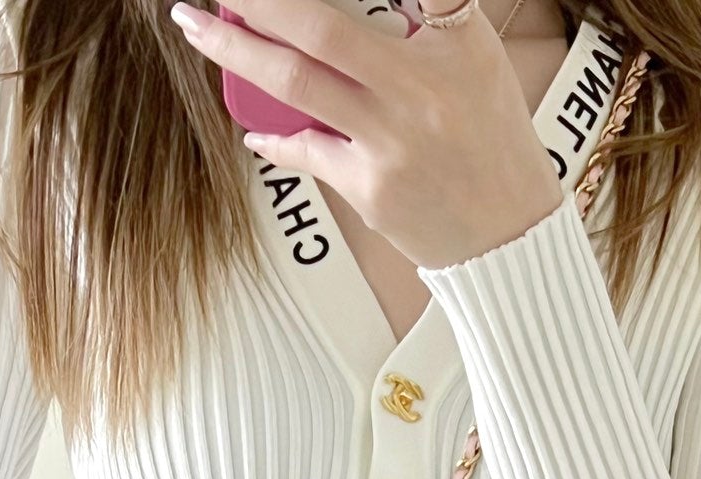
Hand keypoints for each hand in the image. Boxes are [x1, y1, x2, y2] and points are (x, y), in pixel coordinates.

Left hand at [167, 0, 563, 268]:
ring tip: (196, 27)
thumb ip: (428, 20)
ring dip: (235, 51)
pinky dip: (274, 137)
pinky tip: (251, 125)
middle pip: (321, 28)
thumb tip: (365, 8)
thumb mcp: (476, 61)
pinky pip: (306, 151)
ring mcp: (388, 140)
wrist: (505, 234)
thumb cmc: (490, 139)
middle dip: (258, 1)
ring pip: (297, 82)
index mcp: (456, 43)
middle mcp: (419, 87)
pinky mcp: (368, 187)